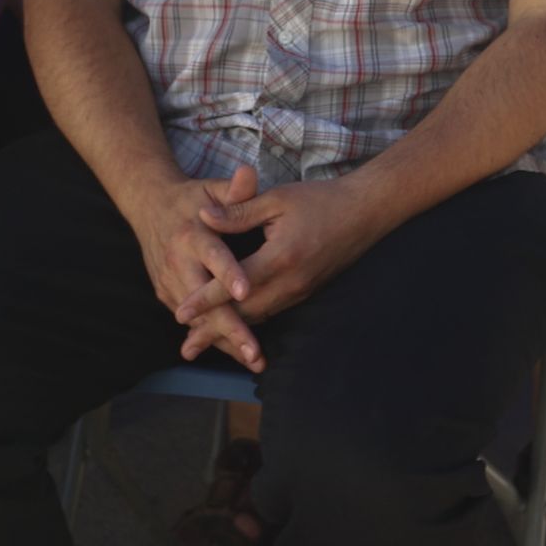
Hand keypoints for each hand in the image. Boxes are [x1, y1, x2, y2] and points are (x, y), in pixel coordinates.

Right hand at [123, 164, 267, 371]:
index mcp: (191, 234)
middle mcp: (176, 262)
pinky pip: (191, 321)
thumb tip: (251, 174)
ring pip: (198, 319)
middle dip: (230, 327)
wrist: (148, 206)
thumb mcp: (211, 188)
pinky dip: (212, 337)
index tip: (246, 292)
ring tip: (253, 359)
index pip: (213, 256)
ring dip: (224, 340)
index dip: (228, 275)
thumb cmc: (191, 197)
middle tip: (255, 351)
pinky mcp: (166, 294)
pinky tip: (236, 352)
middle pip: (204, 301)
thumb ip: (234, 190)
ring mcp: (169, 281)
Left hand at [183, 173, 382, 330]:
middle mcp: (291, 282)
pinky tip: (236, 324)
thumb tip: (202, 217)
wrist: (364, 212)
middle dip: (214, 331)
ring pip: (260, 317)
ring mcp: (300, 290)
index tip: (181, 313)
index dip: (205, 300)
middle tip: (187, 346)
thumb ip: (239, 211)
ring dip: (232, 331)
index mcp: (280, 257)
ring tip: (205, 342)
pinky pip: (272, 311)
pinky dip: (251, 320)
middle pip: (246, 314)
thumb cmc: (320, 200)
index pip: (234, 286)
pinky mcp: (306, 291)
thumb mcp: (277, 199)